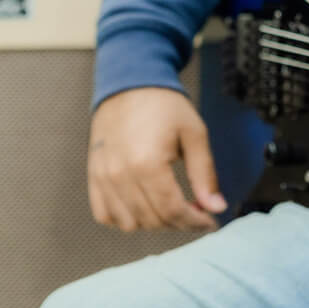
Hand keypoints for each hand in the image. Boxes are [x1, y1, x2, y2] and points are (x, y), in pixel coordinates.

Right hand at [87, 86, 226, 232]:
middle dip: (179, 221)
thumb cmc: (164, 105)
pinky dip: (124, 218)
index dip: (195, 222)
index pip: (172, 211)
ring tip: (170, 205)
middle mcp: (120, 175)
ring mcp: (103, 177)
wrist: (130, 83)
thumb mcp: (194, 134)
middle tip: (195, 209)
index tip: (210, 221)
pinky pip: (105, 215)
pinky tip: (143, 205)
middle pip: (153, 220)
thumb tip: (215, 208)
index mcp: (147, 163)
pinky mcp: (93, 176)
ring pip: (129, 224)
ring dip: (153, 222)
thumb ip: (204, 174)